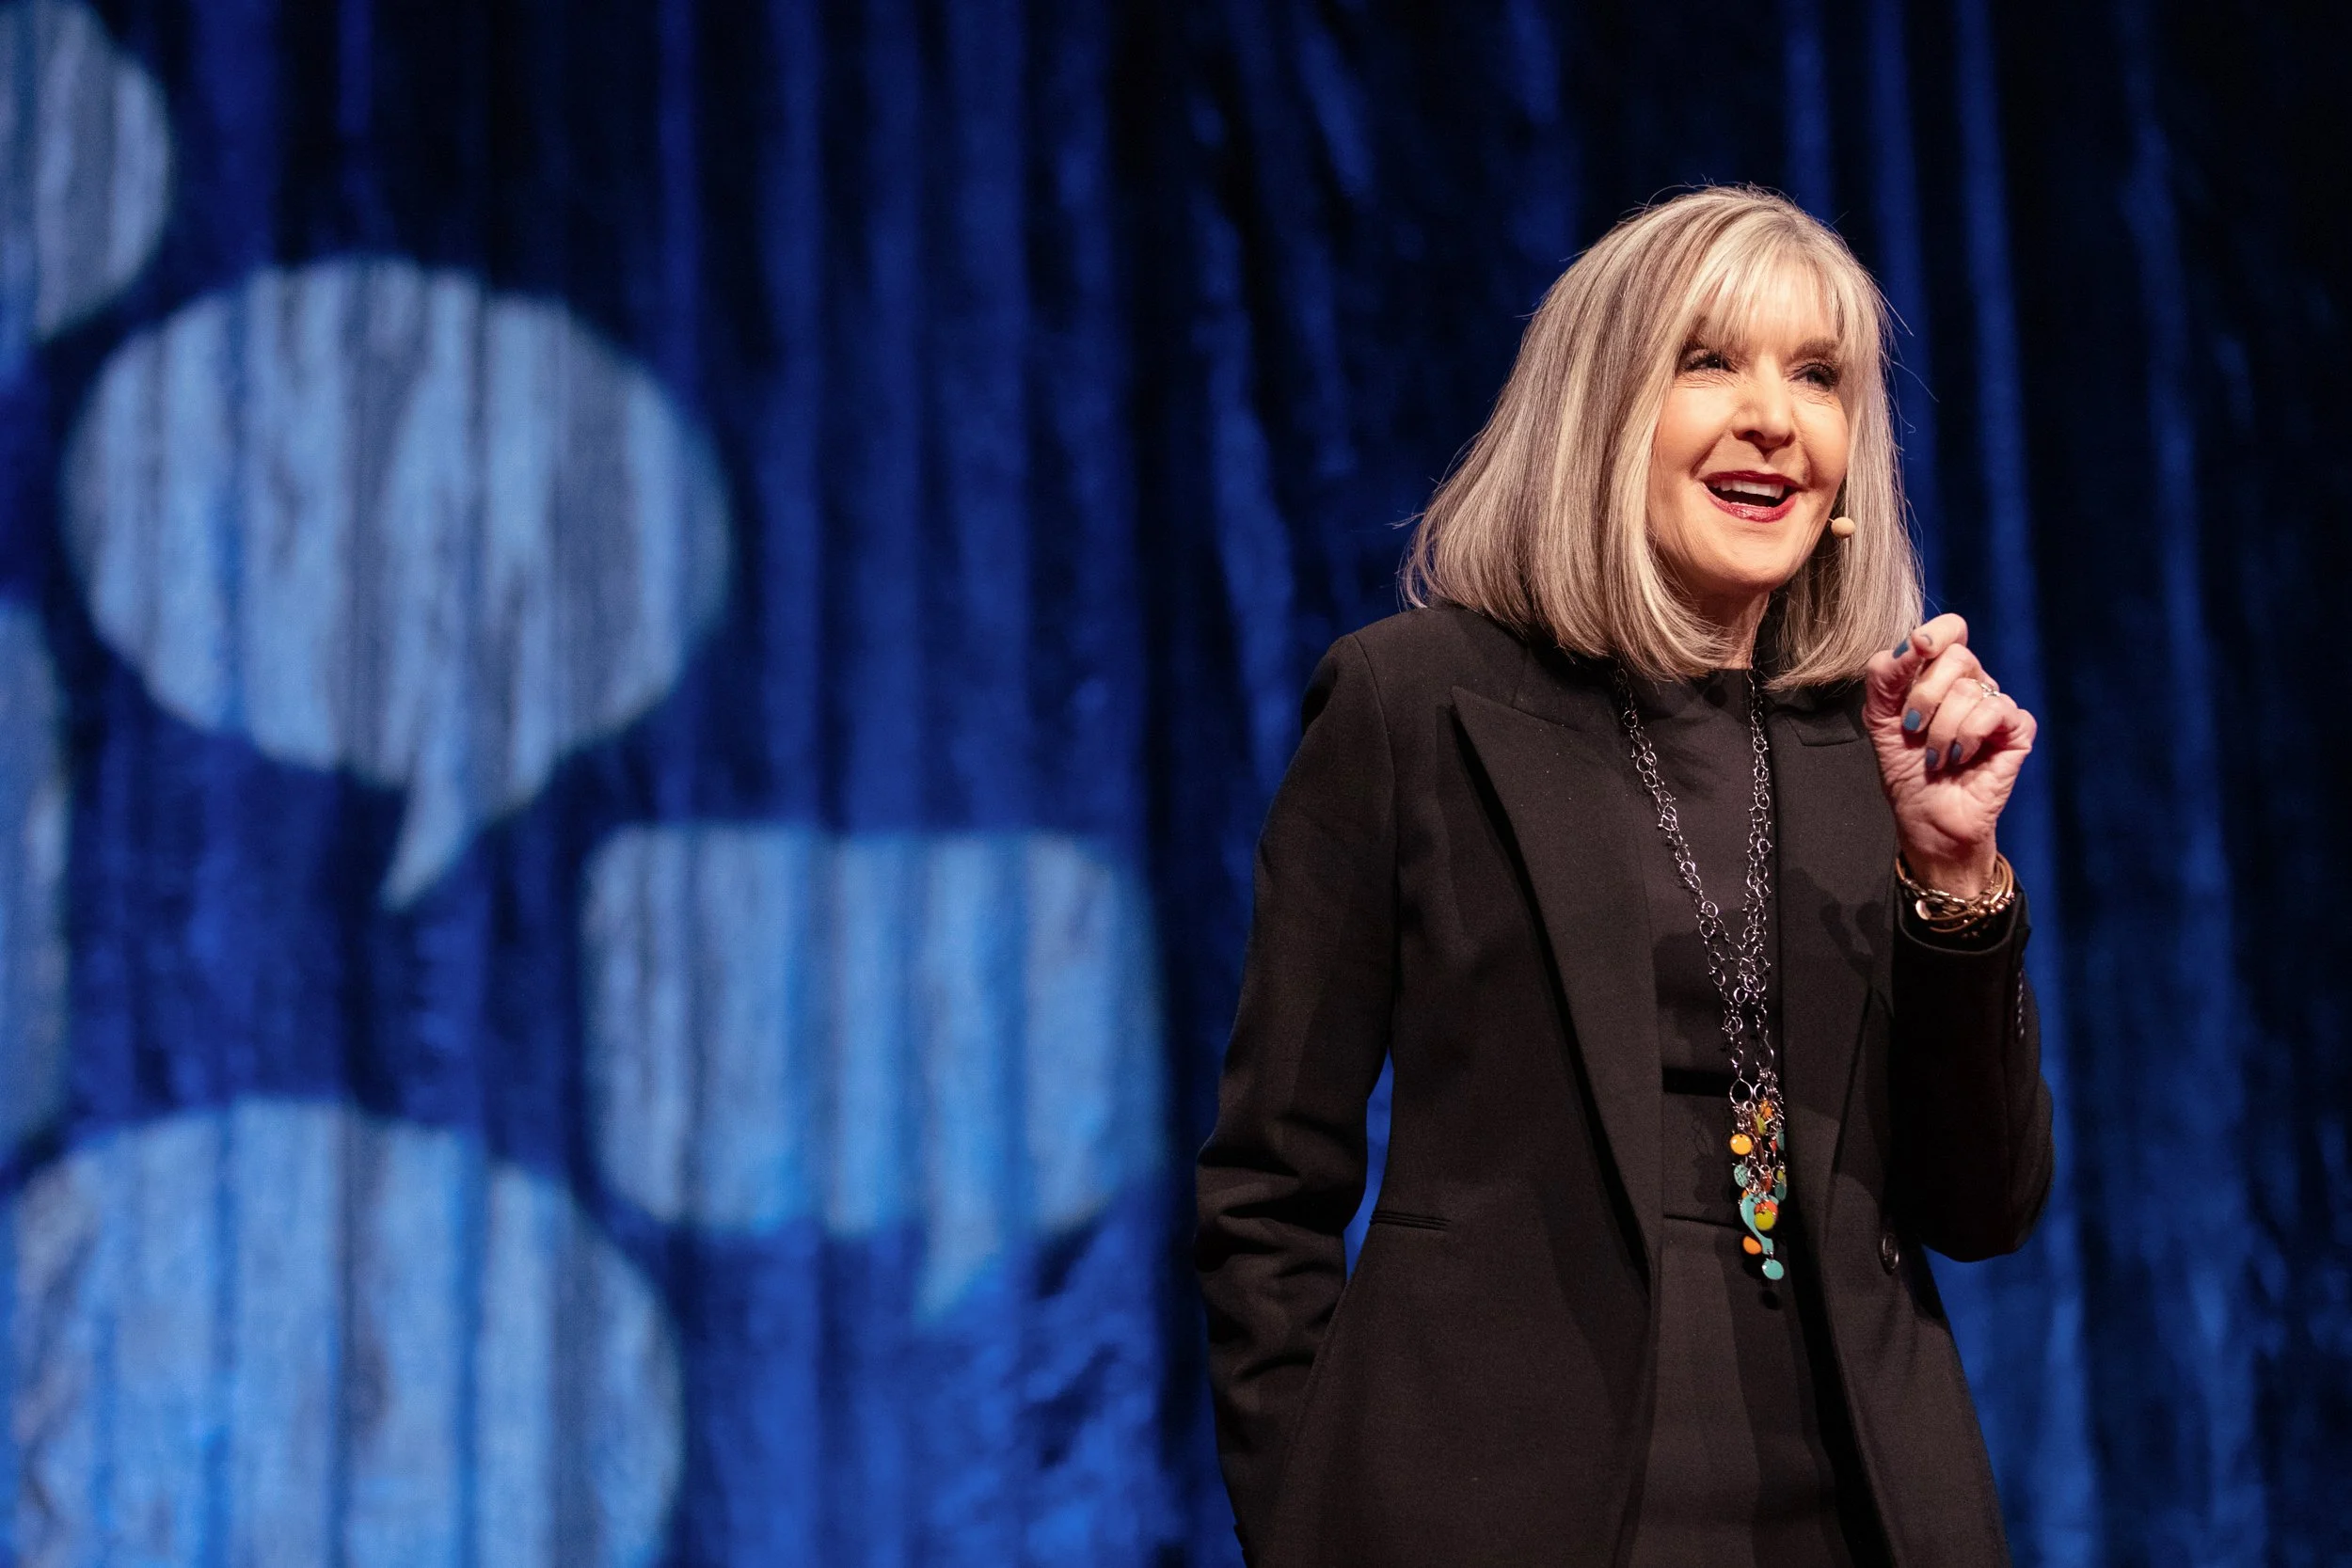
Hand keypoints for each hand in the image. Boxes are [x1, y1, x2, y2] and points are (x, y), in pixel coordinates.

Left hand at [1861, 613, 2036, 897]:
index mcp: (1939, 676)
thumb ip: (1884, 677)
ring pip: (1970, 690)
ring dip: (1941, 730)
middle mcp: (1972, 684)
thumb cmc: (1906, 771)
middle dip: (1924, 696)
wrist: (1926, 819)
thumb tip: (1910, 643)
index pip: (1951, 629)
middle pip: (1957, 656)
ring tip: (1934, 757)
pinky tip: (1960, 757)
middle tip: (1913, 729)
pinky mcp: (2017, 730)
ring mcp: (1996, 706)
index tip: (1916, 650)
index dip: (1934, 634)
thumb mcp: (1880, 720)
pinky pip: (1995, 711)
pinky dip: (1968, 736)